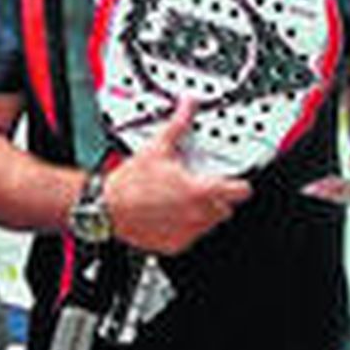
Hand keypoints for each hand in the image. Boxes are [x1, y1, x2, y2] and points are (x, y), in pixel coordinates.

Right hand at [105, 100, 251, 254]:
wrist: (108, 209)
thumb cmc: (130, 184)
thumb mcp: (158, 147)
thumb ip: (178, 124)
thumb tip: (187, 105)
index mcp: (201, 190)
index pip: (241, 191)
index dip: (238, 183)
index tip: (232, 180)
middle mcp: (199, 214)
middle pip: (225, 208)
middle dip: (216, 198)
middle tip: (198, 187)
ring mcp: (188, 232)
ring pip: (209, 223)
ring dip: (201, 213)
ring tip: (179, 199)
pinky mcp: (174, 244)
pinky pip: (189, 237)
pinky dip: (183, 228)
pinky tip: (168, 214)